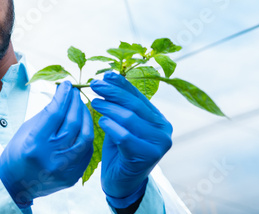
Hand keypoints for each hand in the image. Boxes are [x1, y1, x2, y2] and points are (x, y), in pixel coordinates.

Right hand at [0, 81, 93, 207]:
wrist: (15, 184)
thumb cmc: (17, 152)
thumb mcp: (26, 129)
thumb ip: (46, 113)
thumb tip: (62, 95)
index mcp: (35, 145)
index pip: (55, 114)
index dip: (62, 97)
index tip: (66, 85)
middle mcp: (51, 158)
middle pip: (72, 124)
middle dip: (75, 103)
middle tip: (74, 93)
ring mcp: (64, 170)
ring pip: (85, 137)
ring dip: (86, 118)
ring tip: (81, 107)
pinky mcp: (73, 177)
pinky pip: (87, 151)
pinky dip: (86, 134)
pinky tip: (83, 124)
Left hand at [90, 72, 172, 208]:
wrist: (122, 182)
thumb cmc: (120, 150)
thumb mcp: (121, 123)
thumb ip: (120, 104)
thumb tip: (108, 75)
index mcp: (159, 119)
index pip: (138, 96)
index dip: (121, 84)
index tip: (105, 75)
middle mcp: (163, 130)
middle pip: (134, 105)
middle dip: (112, 93)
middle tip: (95, 85)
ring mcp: (159, 144)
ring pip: (129, 119)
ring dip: (109, 108)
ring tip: (94, 102)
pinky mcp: (148, 156)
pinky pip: (125, 137)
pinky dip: (111, 127)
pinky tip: (101, 121)